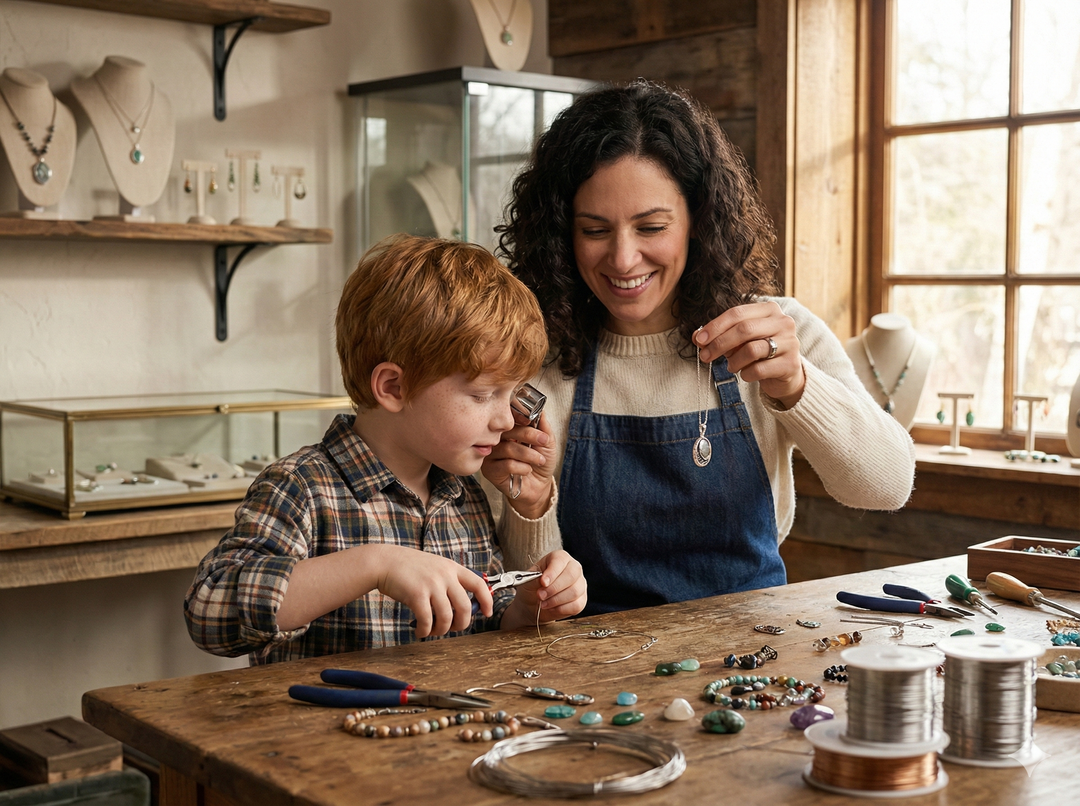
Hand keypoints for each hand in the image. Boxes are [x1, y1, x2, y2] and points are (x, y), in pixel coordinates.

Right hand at [374, 546, 492, 638]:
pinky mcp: (417, 595)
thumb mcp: (435, 567)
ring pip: (447, 617)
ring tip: (432, 631)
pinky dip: (425, 630)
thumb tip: (460, 606)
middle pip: (465, 607)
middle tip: (452, 629)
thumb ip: (448, 581)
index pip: (479, 584)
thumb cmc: (408, 567)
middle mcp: (445, 575)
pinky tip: (420, 631)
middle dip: (461, 624)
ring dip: (441, 630)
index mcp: (452, 568)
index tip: (488, 613)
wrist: (384, 562)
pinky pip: (427, 620)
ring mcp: (432, 584)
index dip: (487, 600)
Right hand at [481, 410, 555, 518]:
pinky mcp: (490, 471)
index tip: (532, 421)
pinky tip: (527, 470)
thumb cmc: (540, 463)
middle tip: (543, 441)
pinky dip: (522, 467)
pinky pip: (506, 464)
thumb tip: (540, 409)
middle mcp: (496, 440)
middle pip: (507, 430)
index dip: (518, 416)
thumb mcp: (547, 442)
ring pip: (508, 448)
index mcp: (508, 430)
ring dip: (529, 454)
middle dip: (529, 435)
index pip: (507, 417)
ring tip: (539, 460)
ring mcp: (491, 455)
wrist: (539, 487)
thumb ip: (543, 425)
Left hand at [501, 550, 586, 630]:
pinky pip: (576, 605)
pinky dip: (561, 609)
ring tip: (543, 603)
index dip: (552, 572)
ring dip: (556, 600)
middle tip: (540, 595)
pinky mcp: (582, 600)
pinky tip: (551, 608)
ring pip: (574, 591)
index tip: (543, 582)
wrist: (533, 603)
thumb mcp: (529, 579)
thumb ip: (535, 578)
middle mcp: (574, 568)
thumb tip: (543, 582)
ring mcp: (580, 584)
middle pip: (571, 575)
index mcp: (560, 558)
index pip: (560, 560)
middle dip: (554, 588)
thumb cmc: (532, 587)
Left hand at [694, 301, 805, 408]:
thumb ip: (720, 336)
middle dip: (719, 344)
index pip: (737, 313)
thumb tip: (697, 337)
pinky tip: (746, 374)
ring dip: (734, 361)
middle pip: (744, 329)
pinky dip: (746, 374)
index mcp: (769, 309)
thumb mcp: (739, 340)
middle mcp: (783, 322)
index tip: (700, 339)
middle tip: (705, 356)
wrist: (785, 373)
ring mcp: (790, 342)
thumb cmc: (759, 352)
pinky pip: (759, 369)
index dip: (715, 326)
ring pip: (751, 350)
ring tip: (731, 366)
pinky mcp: (790, 364)